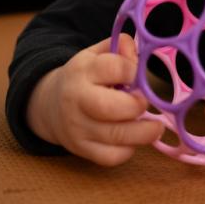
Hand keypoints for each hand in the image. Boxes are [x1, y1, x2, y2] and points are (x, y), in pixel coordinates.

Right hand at [26, 34, 163, 165]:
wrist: (51, 105)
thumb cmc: (85, 77)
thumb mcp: (98, 54)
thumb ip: (120, 47)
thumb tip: (138, 55)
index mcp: (82, 71)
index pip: (112, 67)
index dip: (134, 70)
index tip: (139, 75)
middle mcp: (76, 100)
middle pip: (110, 107)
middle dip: (137, 105)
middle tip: (144, 103)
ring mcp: (77, 128)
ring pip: (115, 136)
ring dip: (143, 132)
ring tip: (154, 126)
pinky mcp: (82, 150)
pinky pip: (111, 156)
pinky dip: (129, 150)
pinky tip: (132, 138)